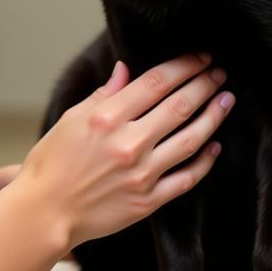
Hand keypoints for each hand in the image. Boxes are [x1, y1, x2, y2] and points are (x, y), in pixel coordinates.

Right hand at [17, 54, 232, 250]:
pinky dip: (205, 161)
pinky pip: (187, 178)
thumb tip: (126, 70)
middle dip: (204, 85)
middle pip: (179, 106)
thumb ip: (103, 94)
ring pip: (191, 139)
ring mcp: (142, 173)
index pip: (156, 82)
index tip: (200, 58)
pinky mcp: (148, 200)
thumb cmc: (51, 163)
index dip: (183, 66)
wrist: (45, 212)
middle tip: (219, 74)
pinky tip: (214, 146)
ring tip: (226, 100)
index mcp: (107, 117)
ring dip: (213, 116)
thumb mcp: (71, 119)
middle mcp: (128, 143)